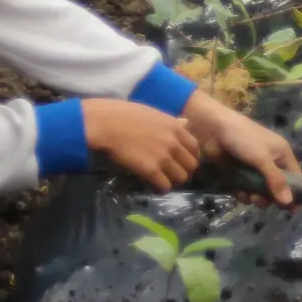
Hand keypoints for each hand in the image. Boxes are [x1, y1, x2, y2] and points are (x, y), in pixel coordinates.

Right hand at [82, 98, 200, 190]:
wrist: (107, 124)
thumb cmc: (125, 114)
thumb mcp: (154, 113)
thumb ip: (172, 121)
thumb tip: (185, 123)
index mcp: (176, 127)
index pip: (195, 147)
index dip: (191, 157)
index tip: (184, 161)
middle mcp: (174, 143)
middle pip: (191, 165)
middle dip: (184, 170)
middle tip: (174, 173)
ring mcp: (163, 157)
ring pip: (181, 177)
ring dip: (173, 180)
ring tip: (164, 180)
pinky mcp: (151, 170)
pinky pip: (165, 186)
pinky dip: (161, 188)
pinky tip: (155, 185)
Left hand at [183, 93, 299, 205]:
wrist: (213, 128)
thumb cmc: (244, 139)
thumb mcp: (263, 159)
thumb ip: (276, 181)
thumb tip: (289, 203)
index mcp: (282, 154)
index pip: (296, 177)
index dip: (296, 194)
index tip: (293, 211)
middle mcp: (271, 162)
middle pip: (277, 188)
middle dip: (270, 197)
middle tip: (260, 200)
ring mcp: (254, 168)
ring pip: (261, 191)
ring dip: (256, 197)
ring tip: (248, 197)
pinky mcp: (239, 173)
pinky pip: (247, 189)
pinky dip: (244, 193)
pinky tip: (238, 193)